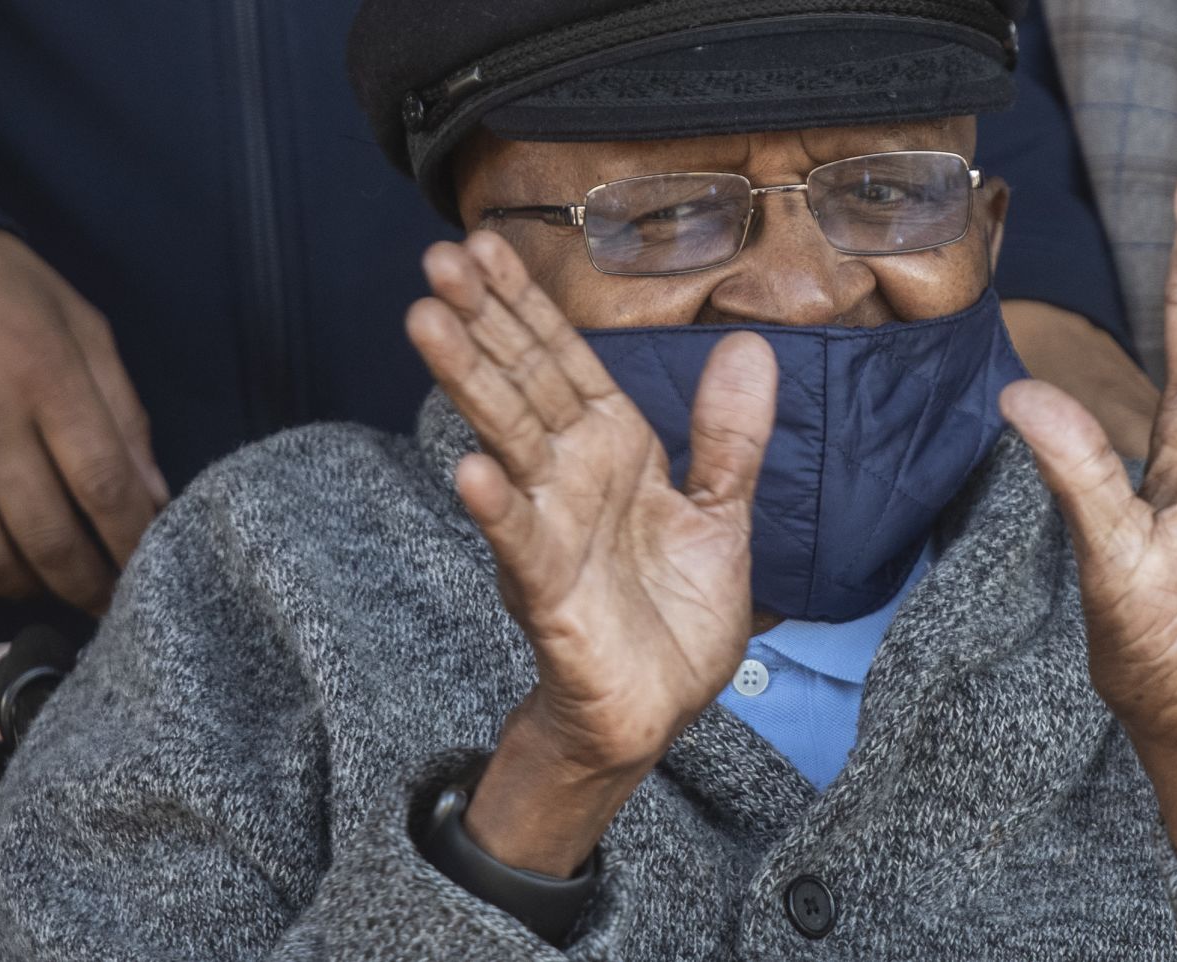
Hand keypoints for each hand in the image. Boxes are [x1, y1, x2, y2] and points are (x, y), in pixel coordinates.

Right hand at [0, 231, 168, 613]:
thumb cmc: (14, 292)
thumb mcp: (87, 331)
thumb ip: (124, 414)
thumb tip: (155, 496)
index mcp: (49, 380)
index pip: (104, 484)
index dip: (131, 539)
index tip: (152, 570)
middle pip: (46, 530)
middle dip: (86, 581)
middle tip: (110, 606)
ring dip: (27, 584)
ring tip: (56, 589)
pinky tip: (2, 563)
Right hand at [405, 231, 776, 874]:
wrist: (661, 705)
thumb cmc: (676, 613)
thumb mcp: (719, 513)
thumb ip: (728, 436)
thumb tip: (748, 346)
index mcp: (613, 450)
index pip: (564, 360)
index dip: (527, 304)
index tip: (485, 244)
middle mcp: (572, 478)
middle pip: (525, 384)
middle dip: (484, 321)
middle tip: (437, 259)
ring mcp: (554, 530)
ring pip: (507, 444)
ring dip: (469, 385)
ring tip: (427, 324)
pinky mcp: (550, 594)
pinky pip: (523, 545)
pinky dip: (498, 510)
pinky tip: (471, 472)